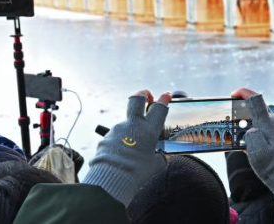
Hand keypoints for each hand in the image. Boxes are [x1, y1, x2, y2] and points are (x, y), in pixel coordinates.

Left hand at [83, 90, 170, 205]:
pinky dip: (120, 143)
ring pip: (126, 123)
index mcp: (149, 129)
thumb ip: (160, 156)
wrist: (111, 180)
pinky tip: (122, 155)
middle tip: (147, 96)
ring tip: (133, 149)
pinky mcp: (106, 138)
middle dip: (143, 94)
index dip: (164, 99)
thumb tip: (163, 156)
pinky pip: (115, 137)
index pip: (159, 107)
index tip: (167, 95)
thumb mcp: (155, 165)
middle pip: (136, 99)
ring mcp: (117, 129)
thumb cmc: (137, 173)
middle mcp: (133, 125)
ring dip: (130, 130)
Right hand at [230, 88, 273, 202]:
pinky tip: (233, 135)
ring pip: (252, 115)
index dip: (244, 93)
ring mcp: (268, 127)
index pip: (256, 99)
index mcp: (267, 121)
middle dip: (239, 104)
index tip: (232, 95)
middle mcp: (269, 121)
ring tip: (226, 122)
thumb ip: (253, 137)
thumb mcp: (259, 151)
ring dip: (240, 116)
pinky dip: (243, 126)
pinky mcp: (266, 134)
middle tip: (226, 109)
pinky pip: (253, 125)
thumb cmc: (270, 163)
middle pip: (253, 104)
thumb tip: (250, 130)